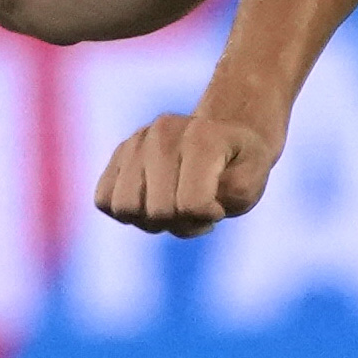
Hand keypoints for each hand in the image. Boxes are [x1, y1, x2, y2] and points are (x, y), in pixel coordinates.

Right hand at [94, 109, 280, 236]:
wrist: (223, 133)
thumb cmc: (240, 164)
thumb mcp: (253, 183)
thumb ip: (232, 196)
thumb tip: (188, 205)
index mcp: (201, 139)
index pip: (192, 204)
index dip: (208, 217)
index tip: (220, 206)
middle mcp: (163, 133)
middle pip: (157, 212)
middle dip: (181, 224)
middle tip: (199, 210)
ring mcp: (136, 141)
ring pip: (125, 208)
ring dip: (151, 222)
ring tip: (173, 208)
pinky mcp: (118, 154)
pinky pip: (103, 199)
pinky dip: (126, 213)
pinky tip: (150, 204)